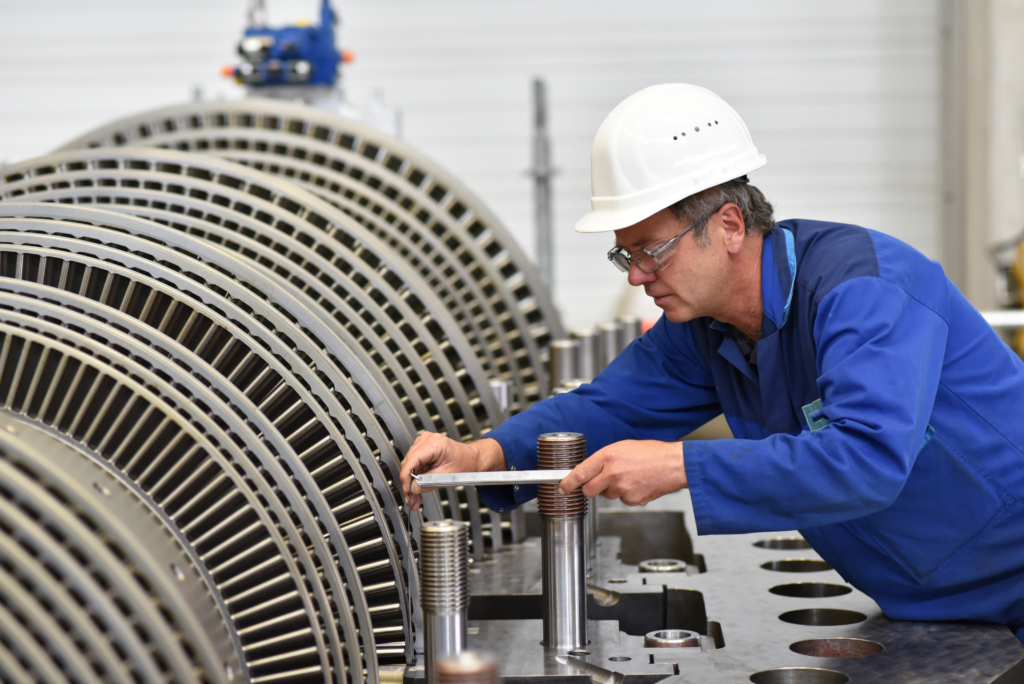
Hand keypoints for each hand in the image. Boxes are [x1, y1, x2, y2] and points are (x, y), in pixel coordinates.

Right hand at [399, 433, 506, 509]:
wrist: (471, 459)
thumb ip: (427, 483)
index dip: (406, 478)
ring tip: (415, 496)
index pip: (411, 461)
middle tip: (411, 499)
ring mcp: (424, 442)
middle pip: (408, 463)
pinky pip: (413, 463)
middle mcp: (427, 439)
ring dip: (411, 481)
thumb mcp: (447, 477)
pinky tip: (418, 486)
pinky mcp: (423, 447)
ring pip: (409, 464)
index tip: (407, 491)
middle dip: (408, 483)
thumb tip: (413, 489)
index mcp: (434, 444)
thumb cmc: (465, 463)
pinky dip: (415, 476)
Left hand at [559, 439, 686, 505]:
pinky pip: (622, 500)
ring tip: (629, 477)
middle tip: (602, 482)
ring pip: (607, 495)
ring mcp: (622, 489)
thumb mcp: (623, 447)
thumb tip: (591, 470)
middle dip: (591, 488)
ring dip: (613, 490)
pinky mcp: (632, 500)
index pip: (580, 473)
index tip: (562, 488)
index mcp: (608, 457)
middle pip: (589, 490)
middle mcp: (612, 473)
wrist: (674, 465)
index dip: (568, 483)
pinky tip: (637, 484)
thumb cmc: (651, 453)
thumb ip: (604, 459)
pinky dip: (627, 495)